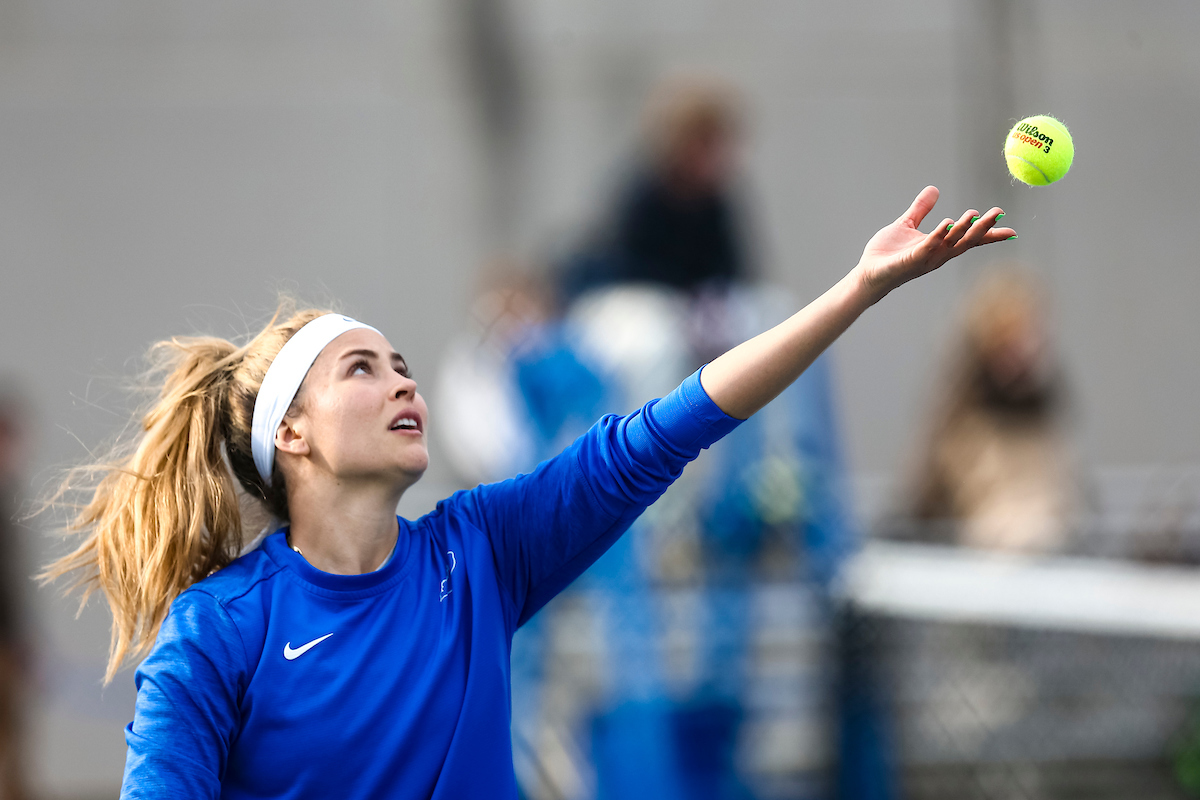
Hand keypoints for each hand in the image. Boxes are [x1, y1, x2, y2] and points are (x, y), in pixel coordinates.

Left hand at [854, 186, 1015, 302]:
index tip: (1010, 228)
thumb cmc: (887, 254)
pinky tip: (946, 224)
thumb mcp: (906, 225)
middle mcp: (937, 254)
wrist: (867, 273)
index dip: (989, 234)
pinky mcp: (910, 261)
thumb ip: (920, 209)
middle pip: (965, 241)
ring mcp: (925, 259)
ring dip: (963, 230)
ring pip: (950, 244)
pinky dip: (937, 236)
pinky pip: (927, 248)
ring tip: (974, 214)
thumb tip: (934, 189)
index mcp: (939, 246)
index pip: (968, 240)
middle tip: (998, 213)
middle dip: (982, 228)